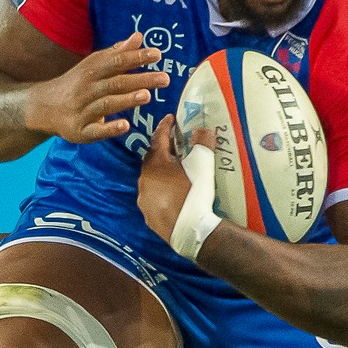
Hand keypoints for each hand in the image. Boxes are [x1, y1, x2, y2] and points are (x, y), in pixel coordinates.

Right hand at [24, 33, 169, 144]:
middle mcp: (86, 90)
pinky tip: (125, 125)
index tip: (157, 54)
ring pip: (105, 104)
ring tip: (148, 96)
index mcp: (91, 71)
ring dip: (126, 100)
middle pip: (115, 83)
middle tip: (165, 79)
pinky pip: (94, 131)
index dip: (136, 57)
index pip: (116, 62)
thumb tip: (139, 37)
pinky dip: (109, 128)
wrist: (42, 107)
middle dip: (140, 80)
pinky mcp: (78, 131)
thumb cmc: (76, 84)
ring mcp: (81, 111)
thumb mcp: (92, 66)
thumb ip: (117, 53)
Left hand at [138, 117, 213, 246]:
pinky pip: (153, 196)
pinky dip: (161, 189)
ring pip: (151, 179)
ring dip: (161, 171)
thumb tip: (203, 129)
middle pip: (152, 159)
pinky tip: (171, 191)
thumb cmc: (195, 193)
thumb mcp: (203, 164)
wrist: (191, 229)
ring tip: (175, 169)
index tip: (170, 118)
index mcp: (155, 164)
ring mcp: (144, 198)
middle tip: (175, 144)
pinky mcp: (147, 214)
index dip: (165, 126)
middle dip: (163, 150)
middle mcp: (144, 180)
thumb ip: (203, 143)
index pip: (158, 138)